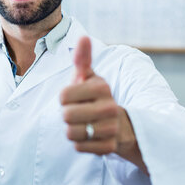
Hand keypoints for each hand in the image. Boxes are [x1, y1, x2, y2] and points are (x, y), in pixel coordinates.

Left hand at [60, 36, 133, 156]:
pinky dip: (80, 143)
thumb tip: (83, 37)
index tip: (75, 97)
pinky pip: (79, 147)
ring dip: (72, 130)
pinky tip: (90, 136)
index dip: (64, 98)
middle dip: (67, 115)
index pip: (63, 96)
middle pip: (66, 115)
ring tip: (84, 124)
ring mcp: (111, 128)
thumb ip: (82, 59)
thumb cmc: (96, 97)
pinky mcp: (109, 147)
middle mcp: (109, 107)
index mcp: (101, 87)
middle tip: (78, 112)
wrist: (121, 124)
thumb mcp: (90, 76)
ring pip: (71, 133)